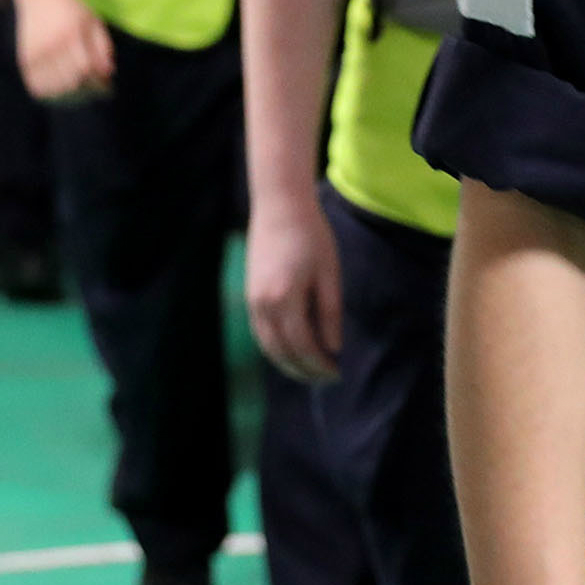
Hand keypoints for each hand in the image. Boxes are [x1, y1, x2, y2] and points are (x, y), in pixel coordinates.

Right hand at [15, 0, 115, 102]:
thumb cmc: (71, 6)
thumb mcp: (92, 20)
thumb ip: (102, 46)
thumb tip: (108, 72)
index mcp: (72, 33)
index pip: (85, 67)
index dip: (95, 79)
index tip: (101, 82)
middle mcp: (52, 43)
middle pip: (70, 79)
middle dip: (83, 85)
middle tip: (87, 82)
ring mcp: (37, 51)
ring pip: (54, 85)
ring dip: (66, 89)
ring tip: (72, 83)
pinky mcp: (25, 57)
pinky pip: (37, 84)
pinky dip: (47, 89)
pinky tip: (55, 83)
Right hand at [245, 199, 346, 382]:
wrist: (279, 206)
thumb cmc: (311, 236)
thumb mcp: (329, 273)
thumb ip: (330, 313)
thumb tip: (333, 348)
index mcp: (285, 299)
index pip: (303, 345)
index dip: (319, 363)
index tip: (336, 372)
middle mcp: (263, 305)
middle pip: (282, 352)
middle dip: (304, 370)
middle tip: (326, 378)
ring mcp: (252, 302)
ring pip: (267, 346)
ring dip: (287, 363)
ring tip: (309, 370)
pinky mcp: (248, 296)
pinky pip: (260, 333)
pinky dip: (275, 349)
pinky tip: (291, 351)